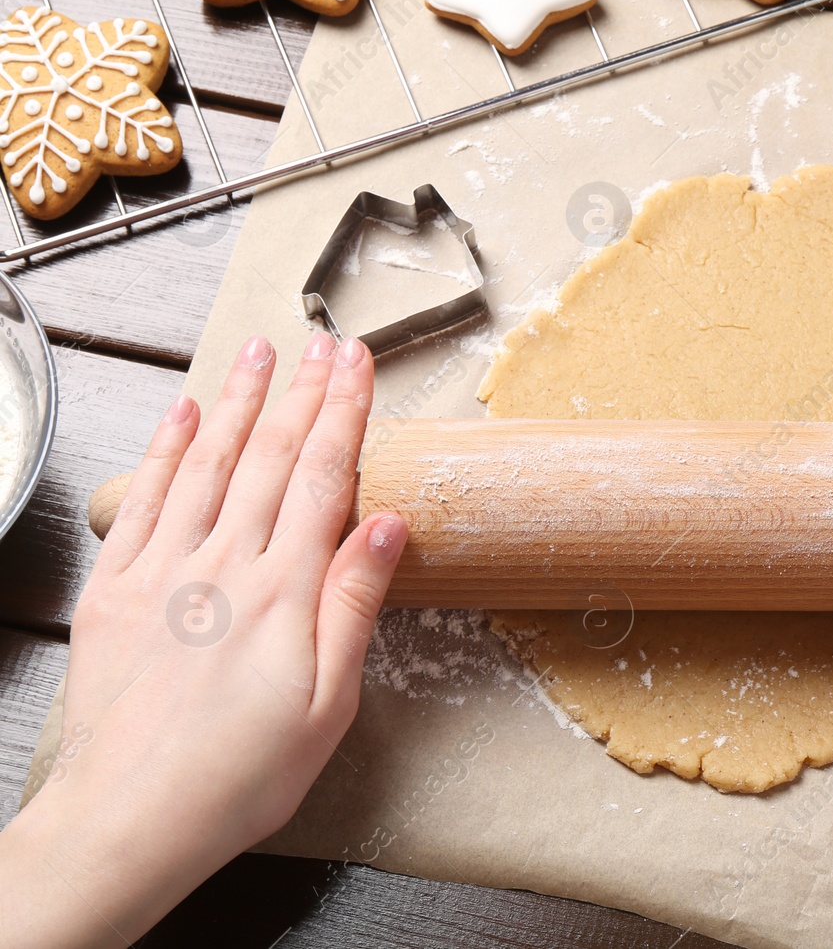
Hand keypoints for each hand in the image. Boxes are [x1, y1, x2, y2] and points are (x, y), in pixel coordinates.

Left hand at [0, 334, 406, 948]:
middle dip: (301, 393)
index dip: (342, 413)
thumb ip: (353, 605)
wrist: (131, 819)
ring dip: (238, 403)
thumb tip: (386, 525)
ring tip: (257, 353)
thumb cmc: (240, 774)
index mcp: (282, 591)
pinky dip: (166, 452)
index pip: (323, 478)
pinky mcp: (117, 592)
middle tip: (322, 343)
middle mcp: (223, 566)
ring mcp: (164, 573)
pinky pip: (144, 503)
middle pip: (272, 458)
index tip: (356, 364)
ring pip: (209, 465)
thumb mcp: (329, 702)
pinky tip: (183, 415)